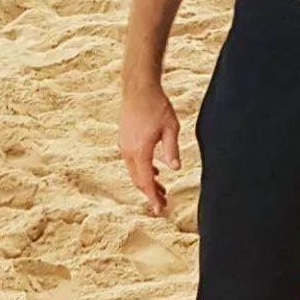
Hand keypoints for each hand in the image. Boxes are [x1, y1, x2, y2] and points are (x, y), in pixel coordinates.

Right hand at [119, 84, 180, 214]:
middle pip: (138, 180)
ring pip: (134, 171)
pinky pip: (132, 162)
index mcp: (140, 150)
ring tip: (161, 190)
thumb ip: (172, 149)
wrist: (139, 89)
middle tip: (164, 202)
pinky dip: (142, 170)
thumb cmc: (157, 106)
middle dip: (150, 193)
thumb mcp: (171, 128)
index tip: (160, 209)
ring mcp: (124, 145)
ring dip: (146, 182)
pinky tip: (155, 171)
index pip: (146, 181)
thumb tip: (176, 168)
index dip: (152, 197)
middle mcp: (128, 150)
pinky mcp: (124, 140)